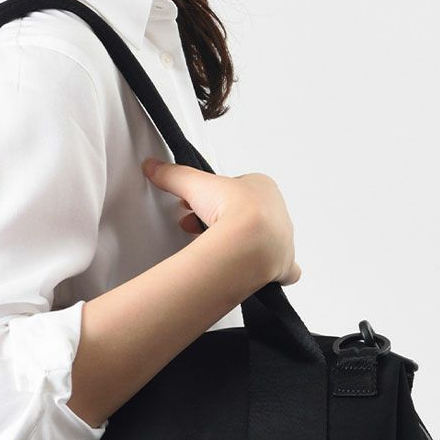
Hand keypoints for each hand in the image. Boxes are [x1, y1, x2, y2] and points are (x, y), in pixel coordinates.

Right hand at [143, 158, 300, 286]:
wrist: (249, 243)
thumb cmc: (233, 210)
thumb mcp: (194, 184)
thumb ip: (173, 175)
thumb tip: (152, 166)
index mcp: (264, 188)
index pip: (236, 191)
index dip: (213, 199)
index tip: (196, 206)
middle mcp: (278, 213)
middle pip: (248, 216)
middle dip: (223, 221)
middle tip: (200, 228)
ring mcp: (282, 241)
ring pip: (264, 240)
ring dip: (242, 244)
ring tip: (217, 251)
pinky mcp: (282, 266)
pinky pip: (286, 269)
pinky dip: (277, 271)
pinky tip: (260, 273)